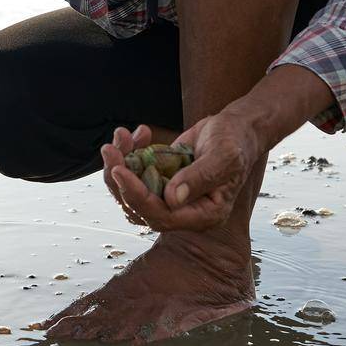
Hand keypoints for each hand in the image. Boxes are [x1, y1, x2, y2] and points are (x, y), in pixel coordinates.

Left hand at [99, 113, 265, 232]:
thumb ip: (200, 178)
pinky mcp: (160, 179)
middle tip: (110, 149)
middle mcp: (184, 211)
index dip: (137, 196)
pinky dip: (129, 152)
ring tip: (121, 135)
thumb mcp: (224, 156)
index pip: (162, 216)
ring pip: (131, 191)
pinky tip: (140, 132)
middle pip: (139, 208)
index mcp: (203, 215)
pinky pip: (135, 174)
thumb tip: (172, 198)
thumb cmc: (236, 142)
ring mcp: (169, 196)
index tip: (120, 170)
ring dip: (119, 163)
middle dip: (119, 179)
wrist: (236, 129)